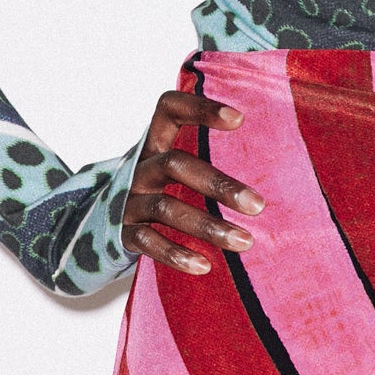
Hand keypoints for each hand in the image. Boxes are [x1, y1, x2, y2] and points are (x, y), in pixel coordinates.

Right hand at [120, 90, 261, 274]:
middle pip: (176, 165)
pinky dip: (176, 254)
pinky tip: (205, 265)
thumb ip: (205, 151)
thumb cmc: (155, 185)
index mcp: (154, 142)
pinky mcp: (123, 233)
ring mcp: (129, 200)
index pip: (169, 108)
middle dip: (218, 185)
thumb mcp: (170, 162)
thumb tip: (278, 153)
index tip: (239, 119)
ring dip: (208, 226)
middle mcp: (140, 167)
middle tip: (259, 205)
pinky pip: (148, 243)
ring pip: (167, 208)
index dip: (200, 109)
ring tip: (245, 242)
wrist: (96, 220)